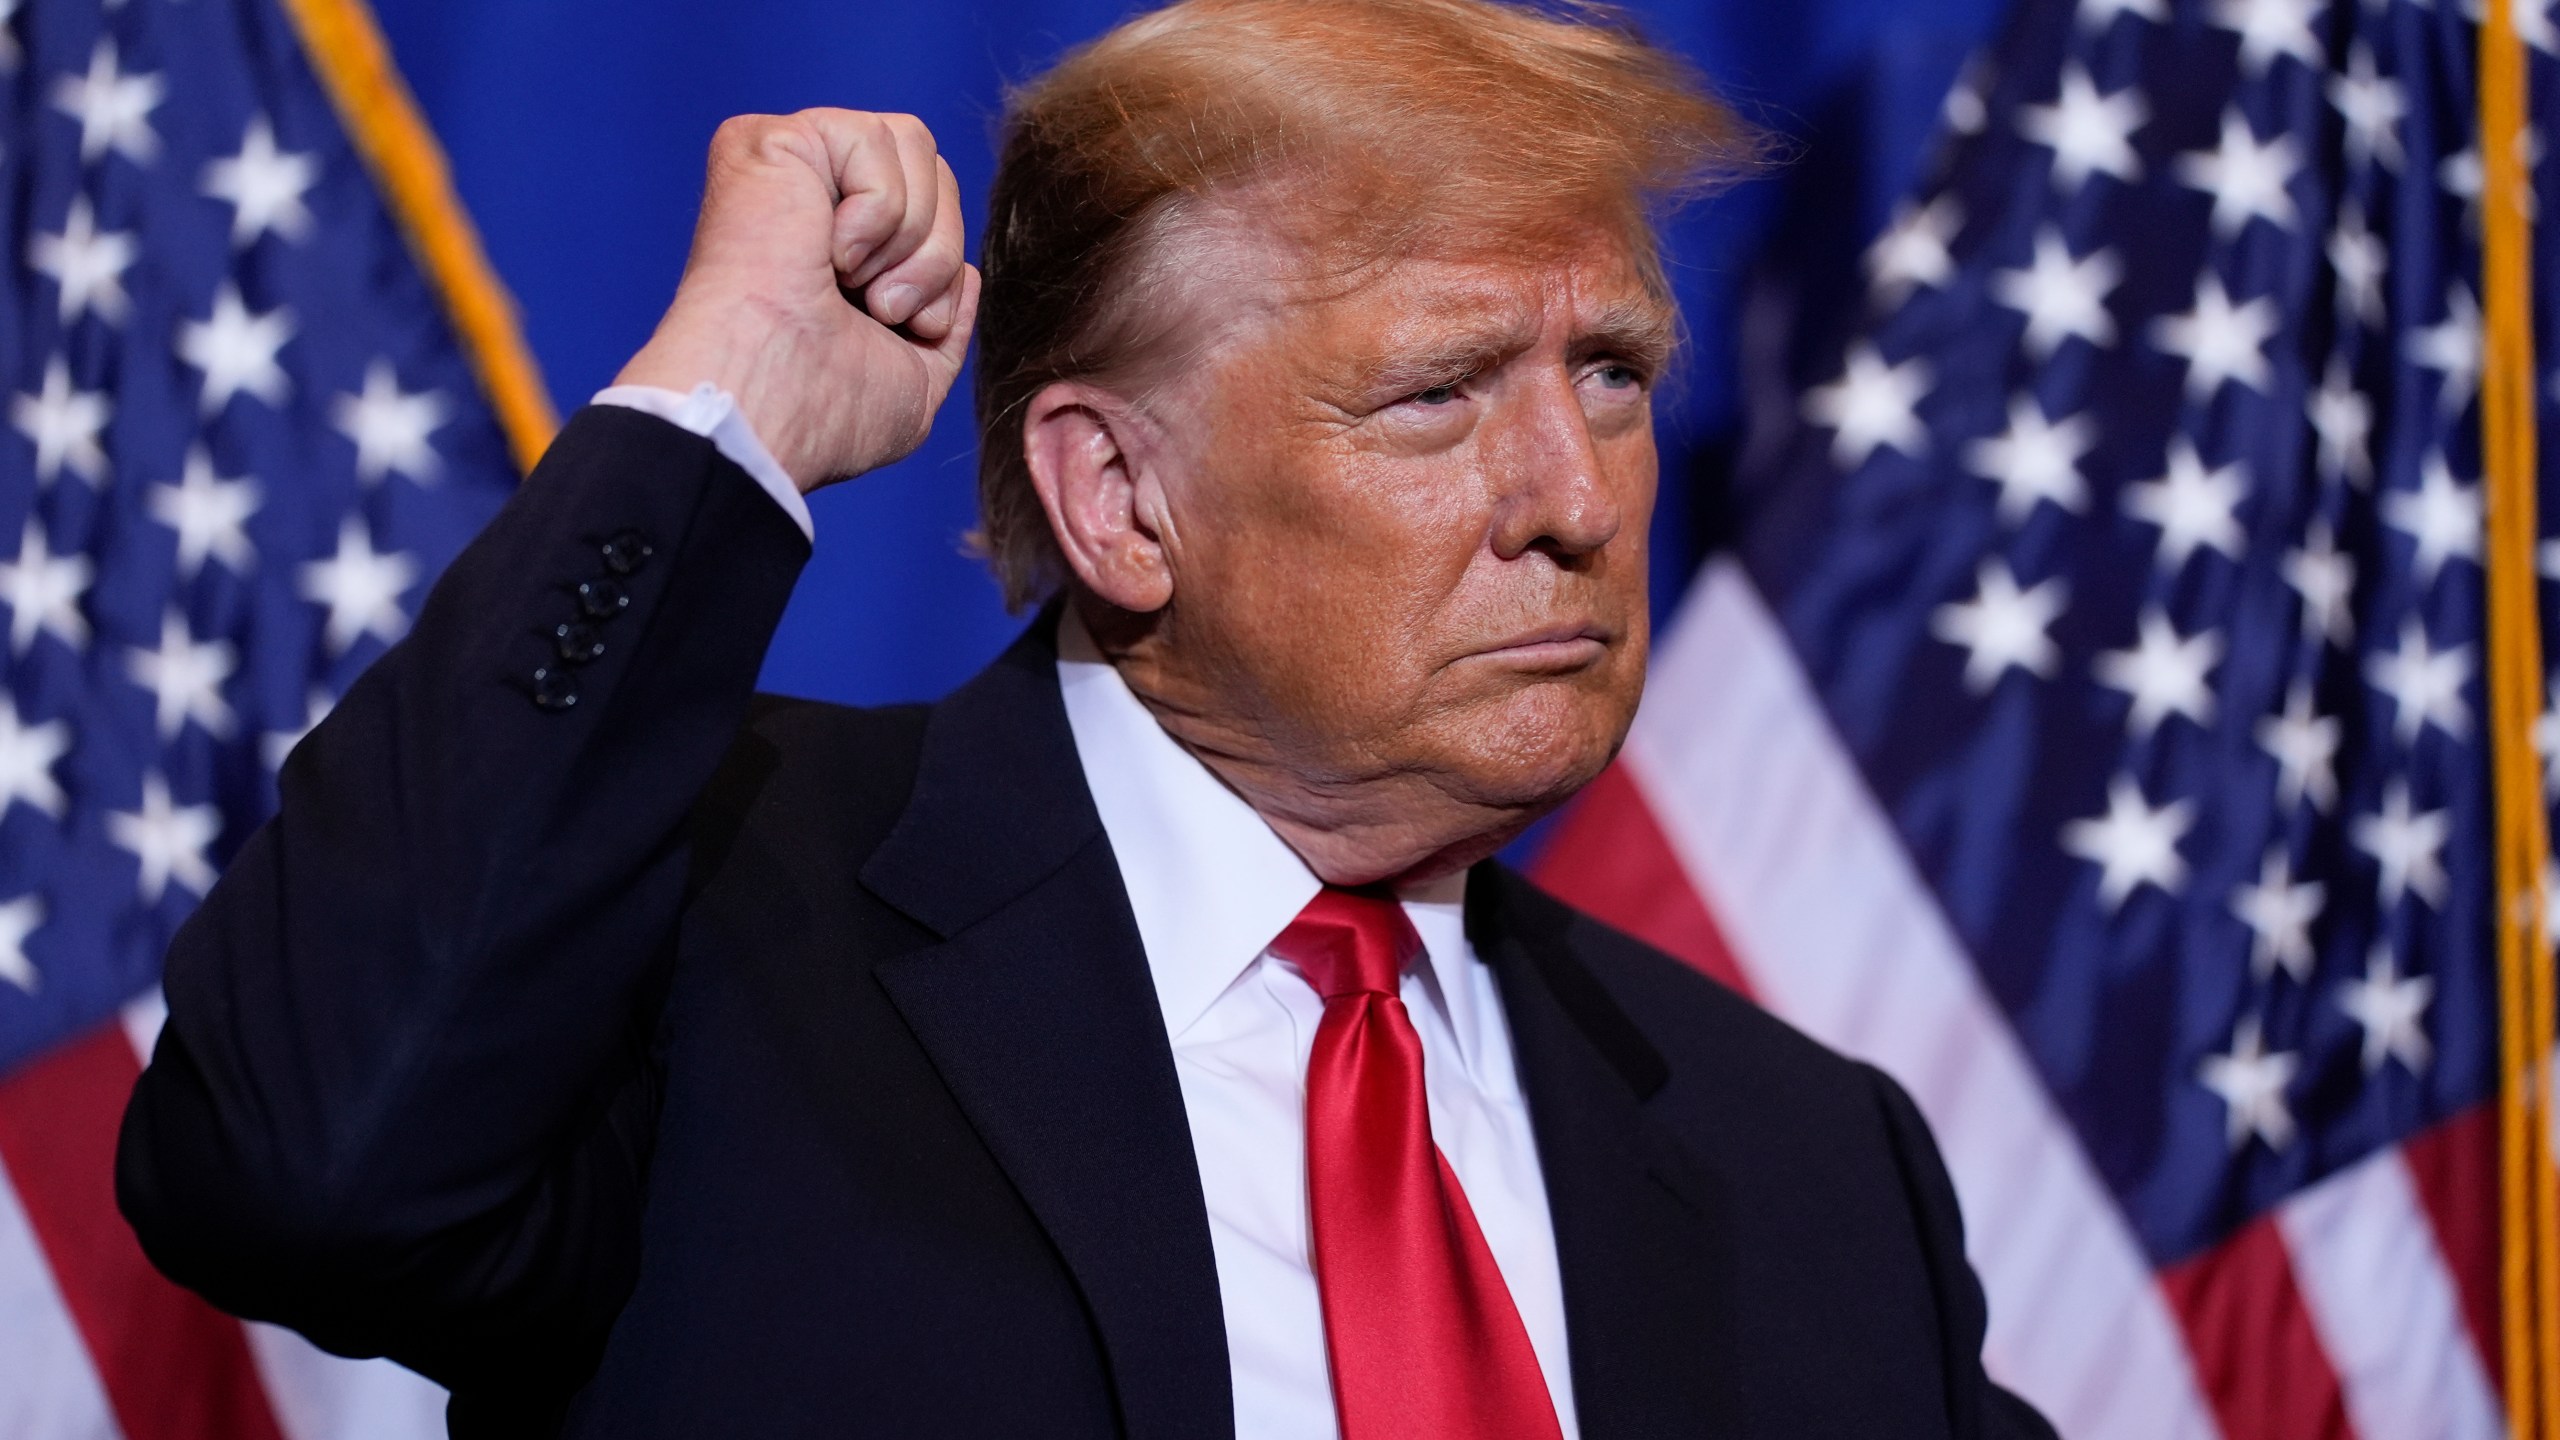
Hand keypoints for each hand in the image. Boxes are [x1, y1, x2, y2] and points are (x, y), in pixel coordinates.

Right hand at [615, 109, 979, 491]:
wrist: (775, 407)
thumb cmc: (827, 411)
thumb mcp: (915, 377)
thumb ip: (945, 324)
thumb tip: (967, 269)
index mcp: (839, 248)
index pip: (935, 204)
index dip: (940, 266)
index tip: (897, 325)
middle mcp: (811, 196)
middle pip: (936, 169)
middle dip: (934, 252)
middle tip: (882, 308)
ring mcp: (790, 163)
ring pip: (915, 144)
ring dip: (910, 236)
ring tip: (855, 284)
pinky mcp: (772, 141)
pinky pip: (877, 137)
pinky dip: (877, 209)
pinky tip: (828, 254)